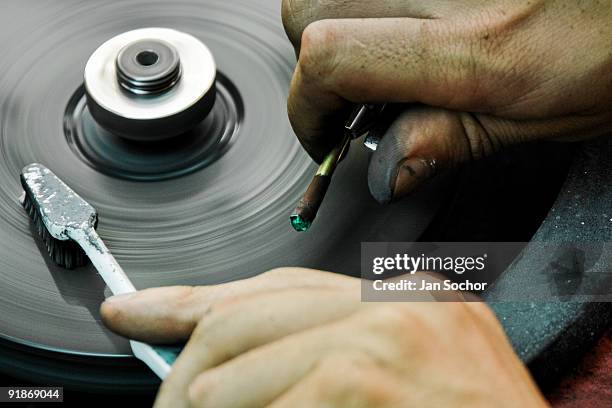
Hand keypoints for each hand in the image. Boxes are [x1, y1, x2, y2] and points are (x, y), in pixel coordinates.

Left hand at [100, 269, 545, 406]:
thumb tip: (221, 367)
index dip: (192, 301)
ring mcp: (391, 329)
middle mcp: (394, 299)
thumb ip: (313, 356)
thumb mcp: (391, 374)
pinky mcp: (379, 373)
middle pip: (250, 313)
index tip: (136, 310)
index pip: (273, 287)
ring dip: (207, 399)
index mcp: (396, 295)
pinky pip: (286, 396)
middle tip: (163, 402)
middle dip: (188, 361)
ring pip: (251, 354)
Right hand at [282, 0, 611, 202]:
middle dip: (314, 60)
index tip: (323, 133)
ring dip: (336, 20)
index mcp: (473, 49)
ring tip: (385, 46)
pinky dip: (369, 0)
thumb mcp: (531, 119)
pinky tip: (408, 15)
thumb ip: (447, 141)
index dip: (306, 107)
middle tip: (358, 89)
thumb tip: (385, 175)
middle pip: (307, 9)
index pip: (331, 59)